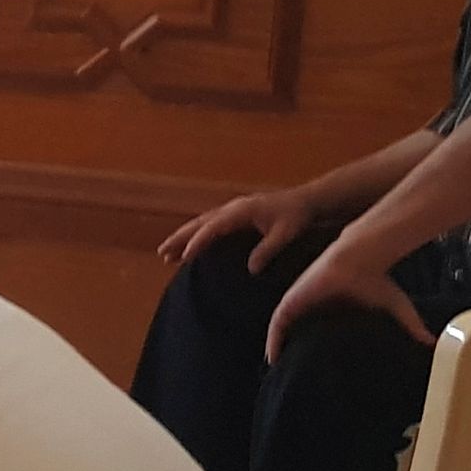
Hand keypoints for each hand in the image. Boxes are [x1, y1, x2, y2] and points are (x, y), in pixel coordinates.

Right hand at [159, 184, 322, 269]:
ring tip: (167, 253)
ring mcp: (233, 210)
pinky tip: (191, 245)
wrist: (308, 200)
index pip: (212, 228)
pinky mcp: (236, 214)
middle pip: (199, 223)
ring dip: (184, 237)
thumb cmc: (297, 216)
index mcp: (241, 211)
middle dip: (179, 238)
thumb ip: (268, 250)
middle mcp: (232, 208)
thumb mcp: (286, 233)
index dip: (197, 242)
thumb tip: (251, 270)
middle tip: (161, 253)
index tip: (183, 257)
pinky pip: (210, 224)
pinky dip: (196, 235)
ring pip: (201, 223)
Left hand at [267, 235, 430, 360]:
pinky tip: (271, 357)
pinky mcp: (292, 301)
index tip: (316, 375)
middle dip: (295, 356)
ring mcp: (302, 306)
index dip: (317, 355)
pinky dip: (273, 341)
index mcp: (333, 314)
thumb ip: (410, 326)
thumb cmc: (378, 279)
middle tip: (294, 379)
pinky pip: (277, 325)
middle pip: (300, 338)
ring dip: (281, 350)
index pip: (320, 339)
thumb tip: (433, 343)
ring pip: (286, 333)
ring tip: (278, 372)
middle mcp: (315, 311)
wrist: (361, 259)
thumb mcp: (396, 307)